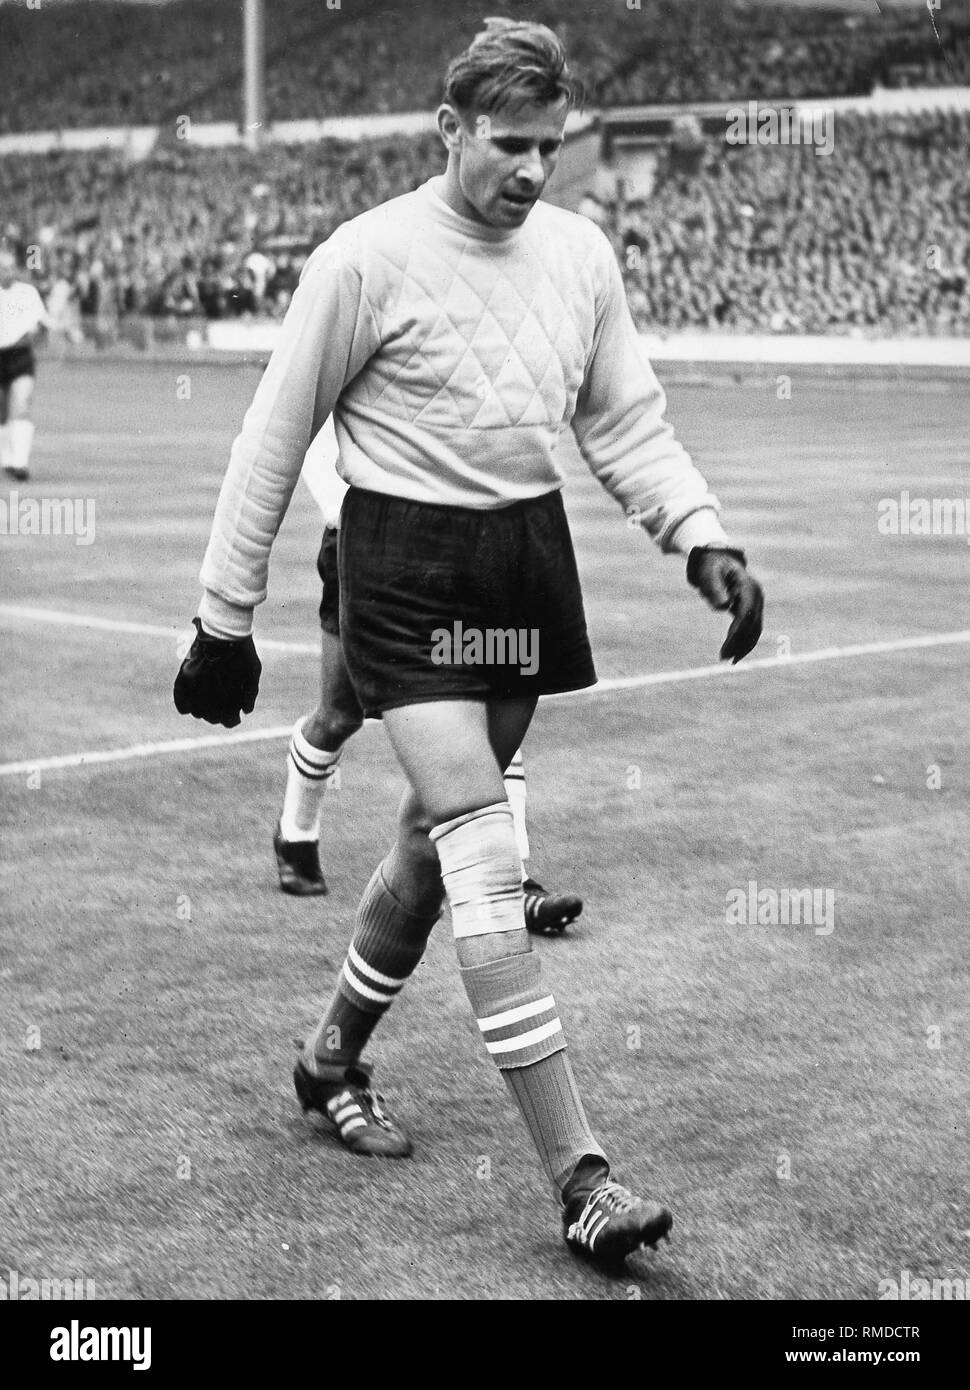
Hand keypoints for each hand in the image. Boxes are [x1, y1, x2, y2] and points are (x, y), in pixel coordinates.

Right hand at [173, 618, 260, 726]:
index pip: (227, 720)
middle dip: (217, 716)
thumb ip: (250, 693)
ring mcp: (198, 683)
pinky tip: (187, 709)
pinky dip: (183, 705)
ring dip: (202, 711)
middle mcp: (212, 691)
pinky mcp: (186, 673)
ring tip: (207, 706)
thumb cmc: (242, 649)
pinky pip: (179, 696)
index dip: (231, 721)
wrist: (224, 629)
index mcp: (230, 693)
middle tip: (220, 712)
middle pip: (211, 717)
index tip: (234, 718)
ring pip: (196, 711)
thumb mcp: (253, 670)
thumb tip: (245, 712)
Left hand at [687, 546, 763, 663]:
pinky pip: (751, 629)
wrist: (719, 559)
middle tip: (723, 658)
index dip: (738, 632)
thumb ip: (714, 588)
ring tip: (727, 659)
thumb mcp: (708, 573)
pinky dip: (743, 642)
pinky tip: (733, 654)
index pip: (746, 613)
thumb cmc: (711, 565)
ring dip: (743, 646)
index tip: (726, 647)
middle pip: (753, 624)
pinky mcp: (751, 609)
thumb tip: (723, 607)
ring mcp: (756, 602)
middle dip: (740, 643)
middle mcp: (756, 595)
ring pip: (755, 630)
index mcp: (748, 585)